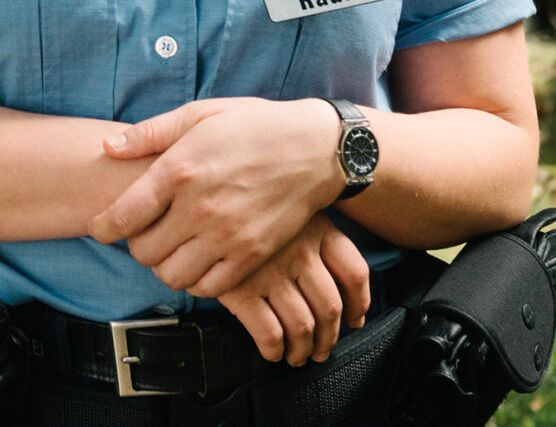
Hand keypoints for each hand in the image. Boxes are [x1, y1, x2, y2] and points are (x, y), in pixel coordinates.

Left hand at [88, 97, 343, 297]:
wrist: (316, 150)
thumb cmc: (253, 126)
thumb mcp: (198, 114)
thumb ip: (149, 134)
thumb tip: (108, 148)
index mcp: (180, 170)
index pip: (123, 216)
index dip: (103, 228)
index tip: (100, 228)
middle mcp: (200, 208)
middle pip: (143, 252)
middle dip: (135, 245)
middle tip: (143, 232)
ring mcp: (228, 237)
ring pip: (173, 275)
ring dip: (165, 265)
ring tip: (171, 246)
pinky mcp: (252, 256)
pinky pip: (209, 287)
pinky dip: (197, 279)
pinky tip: (199, 257)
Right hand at [216, 213, 371, 365]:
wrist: (197, 199)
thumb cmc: (242, 205)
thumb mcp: (286, 207)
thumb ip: (313, 235)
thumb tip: (340, 290)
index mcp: (316, 228)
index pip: (354, 273)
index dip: (358, 303)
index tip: (353, 318)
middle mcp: (298, 250)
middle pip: (329, 308)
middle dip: (328, 338)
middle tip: (321, 348)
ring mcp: (270, 271)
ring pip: (302, 326)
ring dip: (303, 350)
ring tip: (297, 356)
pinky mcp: (240, 290)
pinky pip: (269, 333)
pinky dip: (274, 349)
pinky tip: (272, 351)